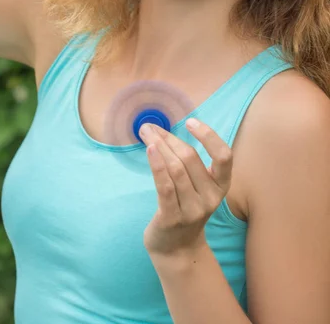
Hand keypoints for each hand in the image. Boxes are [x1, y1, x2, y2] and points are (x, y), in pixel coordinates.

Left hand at [140, 118, 232, 258]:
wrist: (176, 249)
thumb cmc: (184, 208)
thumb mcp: (196, 187)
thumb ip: (188, 163)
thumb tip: (162, 130)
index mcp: (221, 187)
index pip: (224, 157)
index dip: (209, 136)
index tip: (191, 122)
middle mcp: (210, 198)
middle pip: (190, 158)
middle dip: (169, 138)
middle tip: (150, 127)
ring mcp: (192, 210)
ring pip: (176, 169)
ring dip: (158, 147)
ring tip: (146, 134)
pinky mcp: (172, 218)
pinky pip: (165, 186)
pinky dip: (157, 165)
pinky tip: (150, 150)